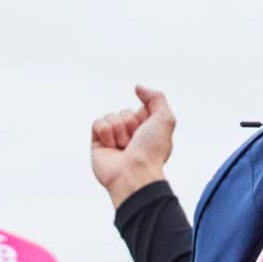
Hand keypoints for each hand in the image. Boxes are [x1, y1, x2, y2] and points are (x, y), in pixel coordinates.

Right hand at [89, 87, 177, 205]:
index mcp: (146, 132)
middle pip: (124, 112)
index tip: (148, 131)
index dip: (143, 117)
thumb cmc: (151, 151)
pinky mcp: (97, 144)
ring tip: (123, 147)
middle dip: (130, 124)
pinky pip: (97, 123)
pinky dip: (105, 133)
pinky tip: (111, 148)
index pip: (139, 109)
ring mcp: (113, 140)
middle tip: (134, 142)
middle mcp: (129, 136)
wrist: (134, 173)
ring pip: (111, 116)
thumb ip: (156, 97)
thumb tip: (137, 88)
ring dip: (118, 130)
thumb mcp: (165, 118)